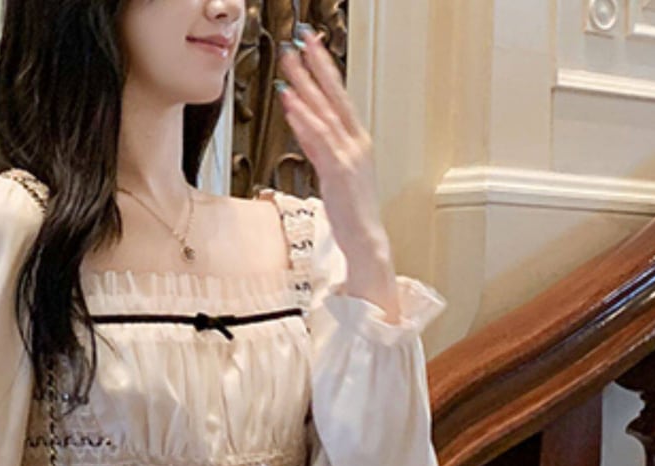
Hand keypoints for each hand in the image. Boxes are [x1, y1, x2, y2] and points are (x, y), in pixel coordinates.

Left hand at [277, 28, 399, 320]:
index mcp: (357, 140)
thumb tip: (303, 126)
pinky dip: (304, 120)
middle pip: (333, 95)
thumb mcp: (333, 172)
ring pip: (323, 112)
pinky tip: (291, 103)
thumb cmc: (350, 211)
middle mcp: (356, 142)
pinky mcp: (338, 171)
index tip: (311, 46)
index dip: (325, 69)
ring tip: (288, 63)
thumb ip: (319, 147)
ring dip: (304, 85)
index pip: (339, 97)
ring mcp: (349, 155)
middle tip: (300, 38)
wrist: (365, 239)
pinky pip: (319, 140)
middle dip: (316, 64)